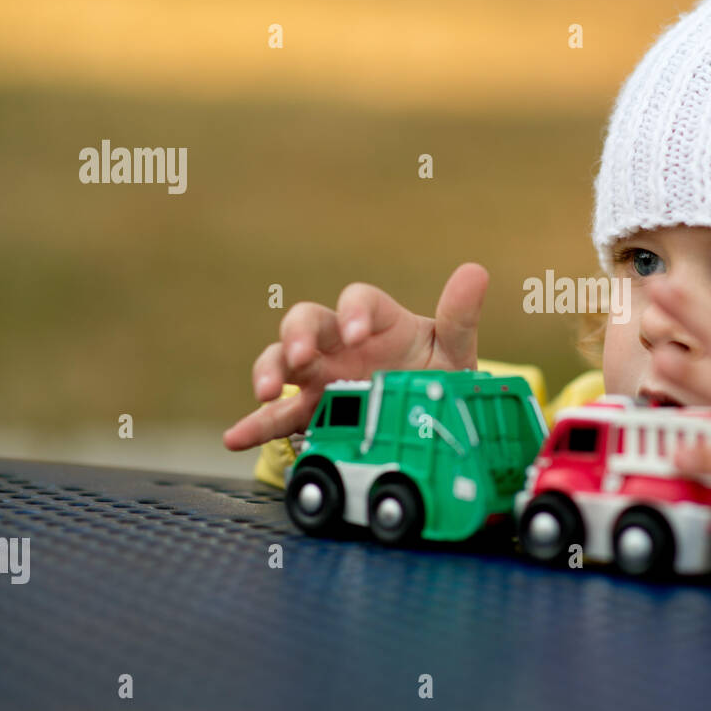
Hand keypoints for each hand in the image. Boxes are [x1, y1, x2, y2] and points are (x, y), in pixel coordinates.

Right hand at [222, 262, 489, 450]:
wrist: (430, 419)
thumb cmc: (437, 375)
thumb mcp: (452, 350)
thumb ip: (459, 316)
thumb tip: (476, 273)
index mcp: (376, 321)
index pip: (357, 301)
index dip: (353, 312)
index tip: (359, 333)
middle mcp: (341, 343)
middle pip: (306, 321)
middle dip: (298, 335)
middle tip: (302, 356)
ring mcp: (321, 376)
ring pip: (282, 361)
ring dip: (270, 371)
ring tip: (267, 392)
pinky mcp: (310, 409)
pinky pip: (276, 416)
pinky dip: (253, 424)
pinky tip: (234, 437)